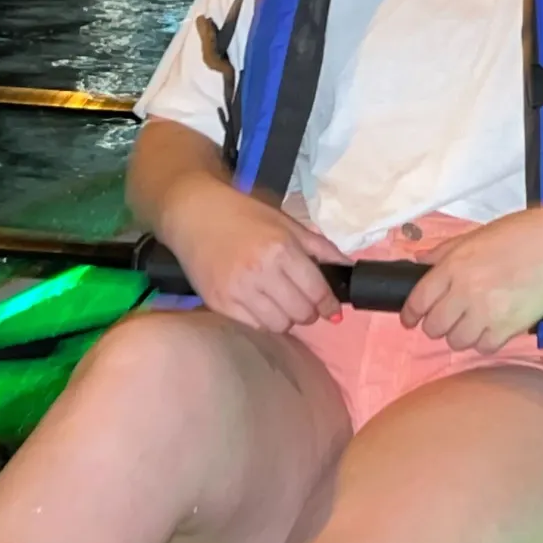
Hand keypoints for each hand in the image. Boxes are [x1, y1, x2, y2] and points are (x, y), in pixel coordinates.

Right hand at [160, 177, 348, 330]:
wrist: (195, 215)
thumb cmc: (244, 215)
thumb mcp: (287, 224)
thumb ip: (320, 247)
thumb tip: (348, 268)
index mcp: (281, 250)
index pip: (316, 291)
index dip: (329, 304)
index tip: (333, 310)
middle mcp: (261, 273)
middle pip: (300, 313)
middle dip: (309, 312)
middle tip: (306, 304)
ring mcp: (238, 292)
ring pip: (278, 325)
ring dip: (287, 318)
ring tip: (282, 304)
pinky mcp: (219, 304)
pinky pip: (254, 326)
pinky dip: (264, 321)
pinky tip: (262, 305)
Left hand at [400, 205, 542, 352]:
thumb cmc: (522, 233)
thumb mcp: (478, 234)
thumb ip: (446, 251)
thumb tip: (418, 261)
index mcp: (454, 265)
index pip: (418, 300)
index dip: (411, 315)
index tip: (412, 320)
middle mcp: (465, 291)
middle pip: (434, 327)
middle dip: (437, 325)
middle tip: (449, 319)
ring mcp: (486, 312)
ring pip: (456, 342)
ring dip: (461, 335)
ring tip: (473, 324)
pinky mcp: (509, 328)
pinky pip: (484, 348)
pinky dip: (485, 342)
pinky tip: (492, 329)